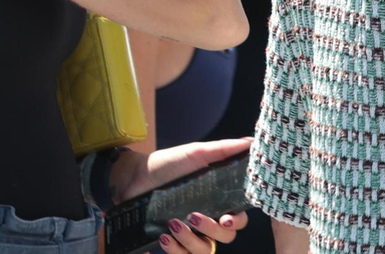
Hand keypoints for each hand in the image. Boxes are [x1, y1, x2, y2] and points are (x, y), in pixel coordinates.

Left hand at [116, 138, 252, 253]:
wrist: (133, 176)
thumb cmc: (167, 164)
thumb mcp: (195, 154)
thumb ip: (224, 150)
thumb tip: (251, 141)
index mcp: (217, 200)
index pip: (239, 219)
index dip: (237, 221)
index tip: (226, 217)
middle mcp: (207, 219)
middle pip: (226, 237)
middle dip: (212, 230)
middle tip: (194, 216)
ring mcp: (190, 233)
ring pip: (204, 250)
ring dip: (190, 240)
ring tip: (173, 222)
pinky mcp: (172, 243)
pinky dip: (174, 249)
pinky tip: (163, 236)